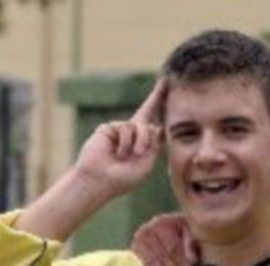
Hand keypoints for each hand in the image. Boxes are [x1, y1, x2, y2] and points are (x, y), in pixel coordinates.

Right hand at [73, 78, 169, 197]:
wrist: (99, 180)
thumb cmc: (124, 178)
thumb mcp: (146, 163)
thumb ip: (154, 145)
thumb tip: (158, 126)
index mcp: (144, 147)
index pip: (156, 128)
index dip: (163, 115)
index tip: (170, 97)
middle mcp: (133, 137)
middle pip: (147, 113)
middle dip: (156, 97)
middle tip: (166, 81)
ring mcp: (120, 131)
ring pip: (141, 125)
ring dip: (141, 140)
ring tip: (133, 154)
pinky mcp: (109, 128)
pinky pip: (126, 128)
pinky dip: (126, 141)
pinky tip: (119, 152)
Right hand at [131, 213, 199, 265]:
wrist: (164, 223)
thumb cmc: (179, 228)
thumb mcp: (188, 231)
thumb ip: (190, 244)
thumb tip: (192, 261)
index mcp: (163, 223)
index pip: (173, 248)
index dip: (183, 265)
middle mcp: (149, 229)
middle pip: (164, 256)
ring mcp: (139, 239)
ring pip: (154, 261)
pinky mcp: (134, 247)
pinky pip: (144, 263)